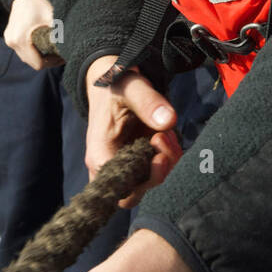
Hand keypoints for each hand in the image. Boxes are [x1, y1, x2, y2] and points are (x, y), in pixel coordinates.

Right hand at [4, 0, 57, 69]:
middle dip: (46, 60)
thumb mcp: (52, 18)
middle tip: (59, 54)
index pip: (37, 64)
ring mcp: (9, 40)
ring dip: (38, 56)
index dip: (51, 62)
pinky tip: (43, 44)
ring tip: (52, 49)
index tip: (61, 56)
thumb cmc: (40, 4)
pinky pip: (22, 50)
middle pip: (32, 62)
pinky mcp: (9, 37)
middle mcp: (12, 42)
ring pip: (26, 57)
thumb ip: (59, 34)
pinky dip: (32, 50)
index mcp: (21, 39)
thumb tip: (71, 47)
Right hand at [85, 56, 181, 207]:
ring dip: (167, 162)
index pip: (118, 189)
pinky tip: (168, 135)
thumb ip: (148, 102)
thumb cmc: (117, 82)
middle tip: (163, 140)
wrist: (115, 78)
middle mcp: (111, 164)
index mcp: (101, 153)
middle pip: (134, 194)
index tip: (158, 156)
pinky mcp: (140, 159)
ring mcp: (127, 163)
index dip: (142, 181)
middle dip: (157, 173)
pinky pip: (159, 171)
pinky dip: (171, 157)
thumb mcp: (130, 87)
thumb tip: (169, 122)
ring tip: (165, 133)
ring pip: (149, 183)